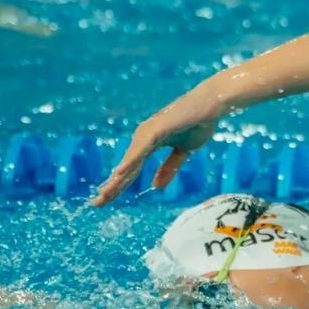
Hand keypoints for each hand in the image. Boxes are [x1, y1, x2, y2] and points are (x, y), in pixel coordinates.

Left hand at [92, 83, 226, 204]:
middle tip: (97, 204)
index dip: (118, 186)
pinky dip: (130, 161)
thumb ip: (169, 168)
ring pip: (130, 161)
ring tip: (104, 195)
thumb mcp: (183, 152)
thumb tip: (156, 187)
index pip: (131, 170)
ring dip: (117, 179)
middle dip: (112, 187)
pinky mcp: (155, 129)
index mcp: (148, 145)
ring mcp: (147, 133)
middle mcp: (143, 138)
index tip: (105, 200)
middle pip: (125, 168)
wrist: (211, 105)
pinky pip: (141, 149)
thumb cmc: (198, 124)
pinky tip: (119, 173)